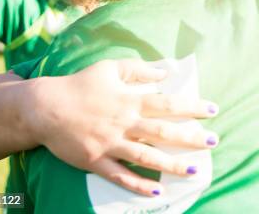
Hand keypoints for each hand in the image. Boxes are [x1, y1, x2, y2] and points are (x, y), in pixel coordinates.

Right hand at [25, 59, 219, 195]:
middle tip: (213, 142)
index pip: (168, 104)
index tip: (213, 110)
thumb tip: (164, 72)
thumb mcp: (109, 68)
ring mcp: (110, 144)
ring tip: (194, 170)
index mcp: (130, 101)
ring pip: (147, 156)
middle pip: (163, 132)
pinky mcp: (96, 161)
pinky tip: (157, 190)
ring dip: (172, 164)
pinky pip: (120, 176)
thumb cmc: (80, 85)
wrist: (44, 108)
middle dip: (191, 138)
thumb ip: (138, 69)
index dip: (192, 107)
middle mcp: (124, 123)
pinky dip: (139, 184)